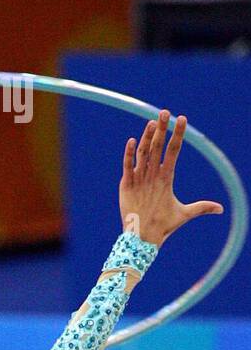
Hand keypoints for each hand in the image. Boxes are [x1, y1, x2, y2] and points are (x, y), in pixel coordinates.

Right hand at [119, 111, 222, 246]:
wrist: (144, 238)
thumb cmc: (163, 226)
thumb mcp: (184, 214)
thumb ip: (201, 207)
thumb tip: (221, 209)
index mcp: (166, 177)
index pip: (173, 150)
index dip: (178, 135)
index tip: (182, 119)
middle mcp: (152, 174)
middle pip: (157, 146)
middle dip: (161, 129)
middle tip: (164, 112)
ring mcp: (139, 178)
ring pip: (143, 152)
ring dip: (147, 137)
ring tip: (152, 122)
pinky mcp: (127, 185)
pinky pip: (127, 166)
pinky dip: (129, 154)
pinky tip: (132, 141)